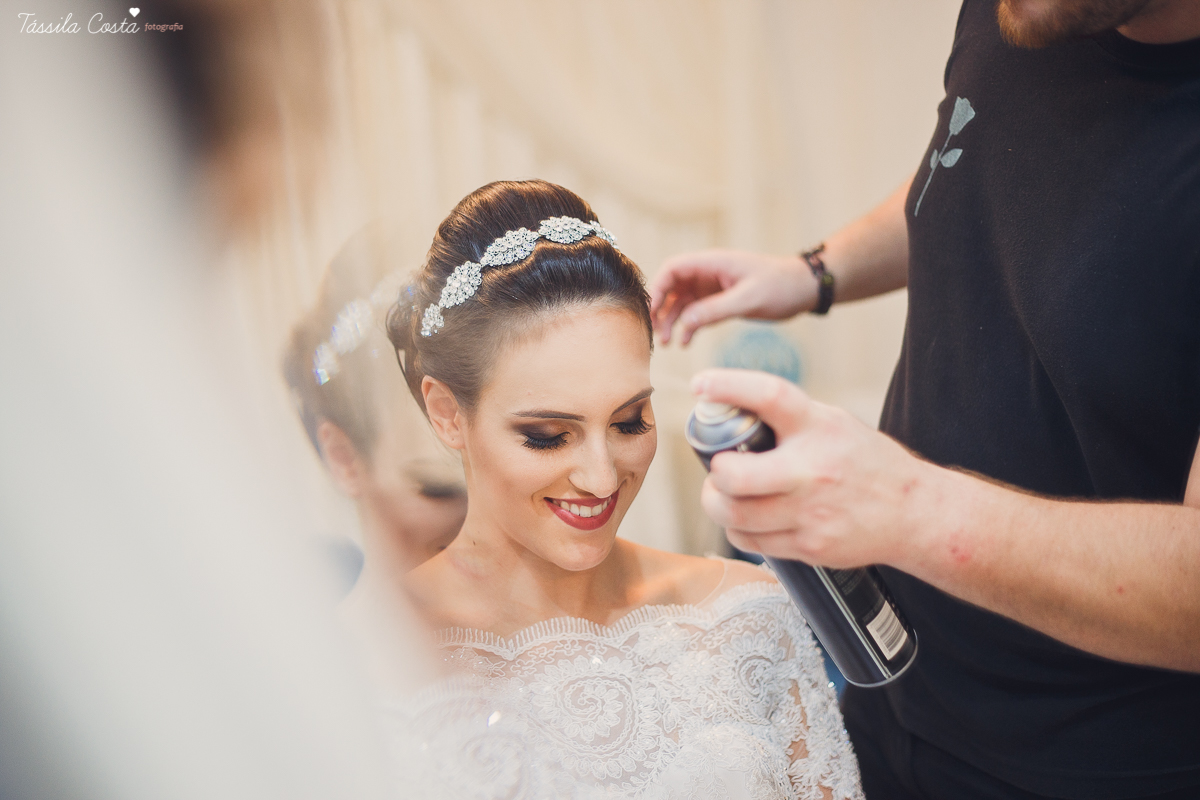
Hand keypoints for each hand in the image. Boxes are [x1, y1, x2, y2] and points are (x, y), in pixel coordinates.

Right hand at [648, 250, 814, 345]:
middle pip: (673, 288)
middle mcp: (708, 273)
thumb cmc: (780, 286)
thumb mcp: (748, 299)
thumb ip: (715, 310)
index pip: (673, 269)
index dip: (659, 288)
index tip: (652, 312)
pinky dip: (689, 328)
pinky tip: (686, 344)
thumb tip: (685, 322)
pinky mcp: (720, 301)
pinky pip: (696, 314)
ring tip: (669, 344)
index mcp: (713, 263)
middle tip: (658, 335)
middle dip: (662, 310)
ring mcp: (713, 288)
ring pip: (682, 303)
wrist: (804, 289)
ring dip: (673, 322)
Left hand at [692, 368, 936, 568]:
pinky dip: (737, 528)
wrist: (913, 513)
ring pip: (735, 515)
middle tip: (718, 468)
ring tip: (723, 493)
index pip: (770, 397)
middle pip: (736, 476)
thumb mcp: (834, 423)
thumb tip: (729, 409)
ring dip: (717, 503)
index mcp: (820, 428)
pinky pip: (750, 541)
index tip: (702, 384)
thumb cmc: (865, 462)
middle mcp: (813, 470)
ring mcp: (811, 514)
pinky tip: (746, 517)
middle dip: (715, 473)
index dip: (729, 386)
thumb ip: (788, 418)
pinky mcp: (809, 547)